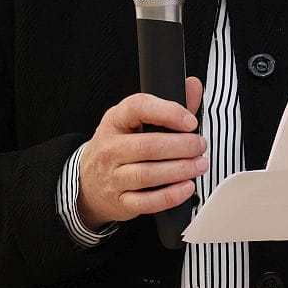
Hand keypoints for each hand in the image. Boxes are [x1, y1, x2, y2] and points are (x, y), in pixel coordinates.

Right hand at [77, 76, 206, 229]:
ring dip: (180, 170)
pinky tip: (187, 187)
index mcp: (115, 121)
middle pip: (148, 145)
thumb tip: (193, 86)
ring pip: (147, 174)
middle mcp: (110, 148)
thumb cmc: (118, 147)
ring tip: (199, 165)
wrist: (88, 182)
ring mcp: (113, 177)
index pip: (137, 108)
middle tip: (200, 145)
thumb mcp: (134, 122)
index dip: (167, 112)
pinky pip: (147, 202)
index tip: (190, 121)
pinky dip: (171, 195)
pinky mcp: (120, 202)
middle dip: (181, 145)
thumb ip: (168, 106)